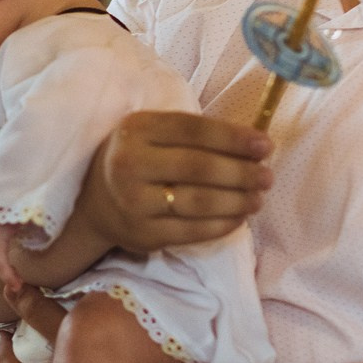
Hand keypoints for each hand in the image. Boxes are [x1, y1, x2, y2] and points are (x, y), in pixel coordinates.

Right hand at [82, 111, 271, 253]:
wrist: (96, 204)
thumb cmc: (138, 160)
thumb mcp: (153, 134)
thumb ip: (194, 135)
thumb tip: (254, 146)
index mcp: (137, 129)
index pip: (193, 130)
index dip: (233, 138)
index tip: (265, 145)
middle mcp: (130, 163)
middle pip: (199, 168)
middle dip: (241, 172)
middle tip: (267, 176)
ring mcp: (134, 202)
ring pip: (199, 202)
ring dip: (237, 201)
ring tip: (257, 198)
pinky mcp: (143, 234)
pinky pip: (193, 231)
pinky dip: (223, 224)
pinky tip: (239, 217)